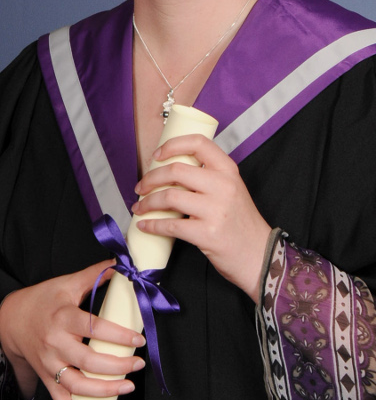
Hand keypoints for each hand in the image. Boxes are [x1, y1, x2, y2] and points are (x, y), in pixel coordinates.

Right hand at [0, 262, 145, 399]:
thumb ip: (94, 274)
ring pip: (77, 385)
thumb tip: (122, 263)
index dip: (118, 335)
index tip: (138, 339)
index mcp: (62, 316)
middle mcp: (54, 342)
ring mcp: (49, 364)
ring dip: (105, 390)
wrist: (11, 319)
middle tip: (138, 364)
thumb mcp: (66, 283)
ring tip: (128, 386)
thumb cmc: (43, 300)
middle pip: (87, 361)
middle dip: (117, 366)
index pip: (93, 328)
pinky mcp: (46, 379)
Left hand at [132, 134, 270, 299]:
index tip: (156, 155)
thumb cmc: (240, 223)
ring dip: (147, 202)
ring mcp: (216, 210)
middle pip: (176, 171)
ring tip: (140, 207)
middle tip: (141, 187)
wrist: (260, 256)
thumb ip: (208, 177)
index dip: (172, 145)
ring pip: (169, 196)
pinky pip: (170, 225)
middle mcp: (223, 186)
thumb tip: (168, 172)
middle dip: (150, 178)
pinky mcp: (207, 233)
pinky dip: (152, 225)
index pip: (199, 143)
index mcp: (228, 171)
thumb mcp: (231, 190)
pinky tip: (145, 225)